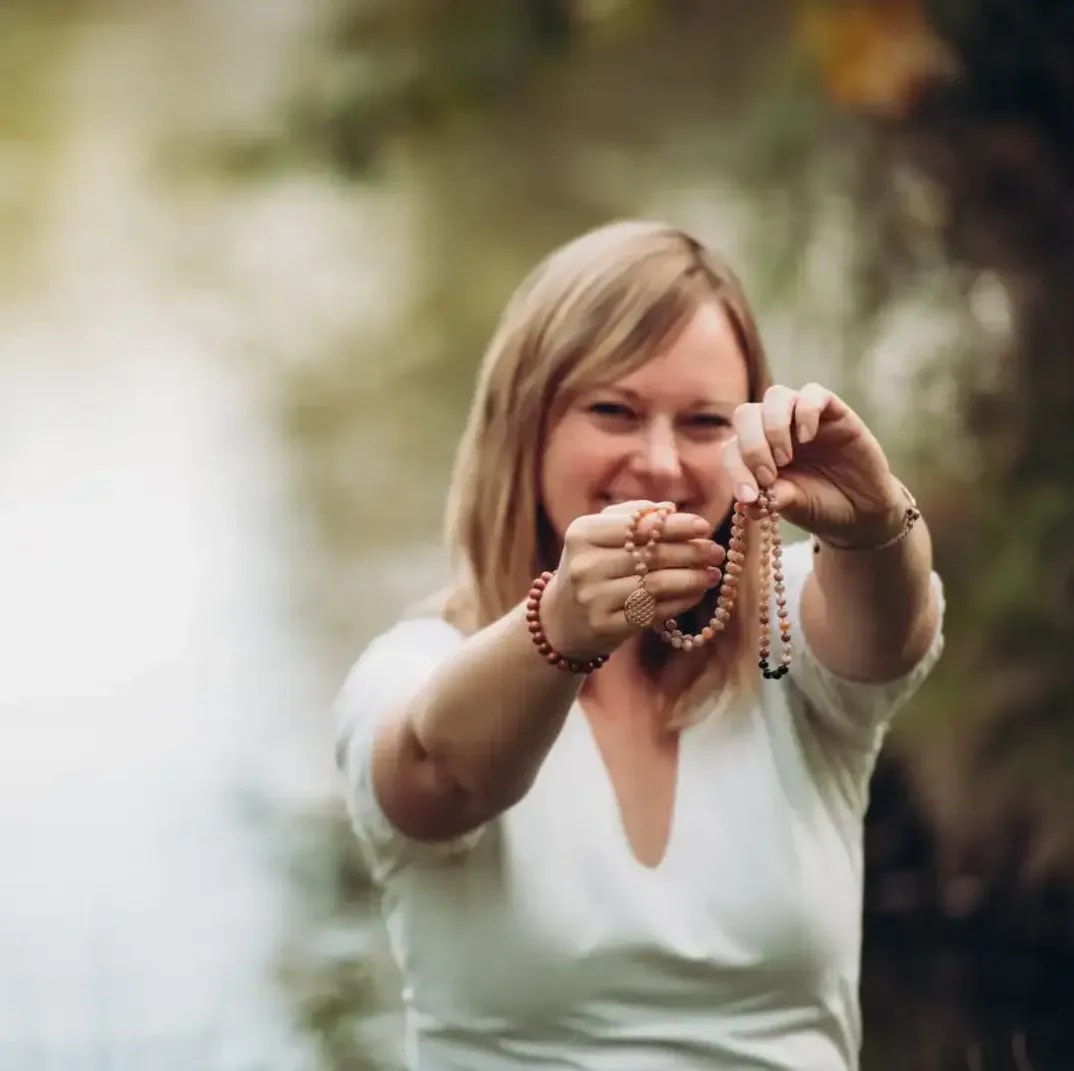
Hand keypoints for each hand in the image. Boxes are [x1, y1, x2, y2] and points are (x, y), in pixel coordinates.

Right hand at [539, 502, 725, 659]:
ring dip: (692, 578)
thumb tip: (670, 509)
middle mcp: (584, 565)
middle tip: (716, 551)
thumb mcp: (598, 535)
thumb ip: (631, 515)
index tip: (704, 526)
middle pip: (651, 555)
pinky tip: (696, 593)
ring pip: (657, 584)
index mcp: (582, 533)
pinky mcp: (606, 626)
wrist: (561, 619)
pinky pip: (654, 611)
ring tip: (712, 573)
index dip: (676, 525)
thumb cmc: (590, 568)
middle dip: (691, 552)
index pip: (639, 526)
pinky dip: (681, 601)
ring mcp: (593, 598)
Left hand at [721, 383, 905, 544]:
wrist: (860, 510)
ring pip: (776, 396)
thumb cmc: (818, 505)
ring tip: (785, 458)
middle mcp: (774, 428)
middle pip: (746, 414)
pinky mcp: (833, 411)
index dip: (736, 470)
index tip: (749, 496)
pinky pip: (813, 393)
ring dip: (774, 427)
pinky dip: (805, 411)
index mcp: (756, 451)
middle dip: (752, 446)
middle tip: (769, 475)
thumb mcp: (791, 505)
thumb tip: (747, 503)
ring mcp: (802, 417)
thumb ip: (771, 498)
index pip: (731, 448)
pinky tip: (808, 437)